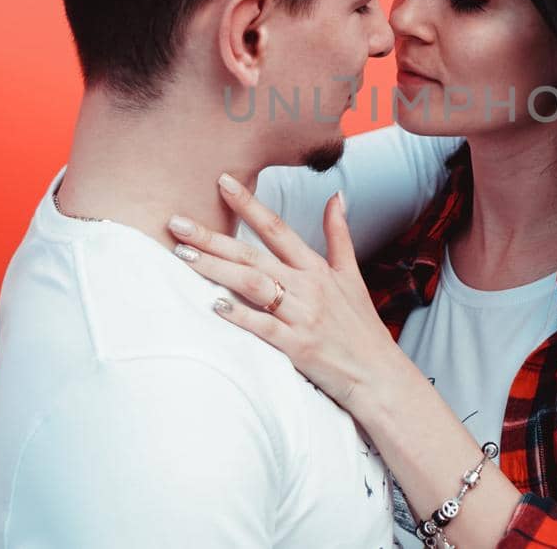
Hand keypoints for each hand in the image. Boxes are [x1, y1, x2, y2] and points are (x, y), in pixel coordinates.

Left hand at [166, 174, 408, 411]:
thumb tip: (336, 195)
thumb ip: (339, 234)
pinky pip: (263, 326)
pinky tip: (213, 304)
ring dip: (215, 269)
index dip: (249, 204)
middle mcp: (308, 287)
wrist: (380, 375)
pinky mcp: (298, 346)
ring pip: (252, 285)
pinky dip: (239, 315)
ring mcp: (302, 316)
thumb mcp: (353, 275)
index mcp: (317, 268)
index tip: (221, 181)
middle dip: (212, 237)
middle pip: (253, 254)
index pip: (277, 228)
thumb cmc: (361, 327)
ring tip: (182, 256)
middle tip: (176, 222)